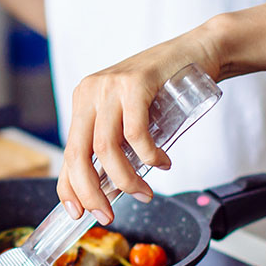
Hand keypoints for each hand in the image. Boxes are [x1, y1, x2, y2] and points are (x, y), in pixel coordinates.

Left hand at [57, 33, 221, 224]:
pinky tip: (162, 163)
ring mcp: (110, 86)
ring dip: (125, 180)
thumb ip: (116, 143)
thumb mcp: (130, 116)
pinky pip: (134, 133)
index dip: (68, 188)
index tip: (77, 213)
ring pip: (105, 149)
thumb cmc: (165, 89)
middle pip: (77, 154)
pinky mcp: (135, 83)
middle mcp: (89, 92)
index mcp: (82, 101)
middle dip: (91, 192)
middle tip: (107, 215)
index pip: (67, 153)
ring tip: (144, 193)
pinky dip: (148, 156)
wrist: (198, 51)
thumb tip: (107, 188)